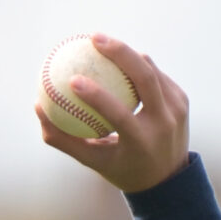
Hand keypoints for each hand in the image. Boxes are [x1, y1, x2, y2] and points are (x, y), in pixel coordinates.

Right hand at [35, 37, 189, 193]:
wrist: (169, 180)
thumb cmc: (122, 169)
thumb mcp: (91, 159)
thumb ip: (63, 138)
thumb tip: (38, 106)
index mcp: (142, 141)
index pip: (118, 113)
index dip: (95, 95)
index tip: (72, 79)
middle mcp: (164, 122)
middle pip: (144, 76)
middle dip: (119, 51)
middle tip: (94, 38)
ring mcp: (177, 109)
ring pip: (151, 69)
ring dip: (127, 53)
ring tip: (103, 43)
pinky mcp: (182, 100)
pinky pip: (156, 75)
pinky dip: (137, 65)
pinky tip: (118, 57)